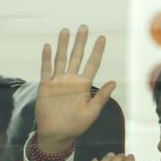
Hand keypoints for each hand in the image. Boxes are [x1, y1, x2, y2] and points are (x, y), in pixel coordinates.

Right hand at [36, 25, 116, 156]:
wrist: (56, 134)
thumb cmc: (76, 125)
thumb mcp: (92, 112)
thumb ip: (101, 97)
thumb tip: (114, 82)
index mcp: (84, 85)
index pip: (92, 63)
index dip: (97, 51)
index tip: (102, 38)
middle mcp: (71, 79)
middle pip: (77, 56)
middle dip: (80, 42)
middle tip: (84, 27)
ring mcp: (58, 81)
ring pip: (61, 59)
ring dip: (63, 45)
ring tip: (66, 31)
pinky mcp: (46, 85)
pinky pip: (46, 69)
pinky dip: (46, 58)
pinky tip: (47, 46)